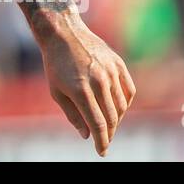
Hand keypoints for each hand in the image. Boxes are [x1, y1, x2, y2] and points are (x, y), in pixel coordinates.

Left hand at [38, 15, 135, 155]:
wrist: (63, 32)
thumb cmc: (55, 64)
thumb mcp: (57, 91)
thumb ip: (73, 114)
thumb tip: (88, 135)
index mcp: (80, 89)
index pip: (97, 123)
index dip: (101, 141)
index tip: (102, 151)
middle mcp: (98, 81)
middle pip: (111, 117)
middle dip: (108, 133)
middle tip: (104, 140)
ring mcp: (110, 71)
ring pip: (121, 106)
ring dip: (116, 119)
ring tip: (108, 124)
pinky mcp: (118, 64)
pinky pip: (128, 90)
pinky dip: (125, 103)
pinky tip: (117, 108)